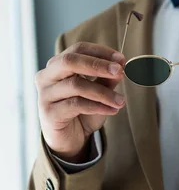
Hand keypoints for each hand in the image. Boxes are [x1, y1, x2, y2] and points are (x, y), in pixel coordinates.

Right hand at [35, 42, 125, 161]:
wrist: (70, 139)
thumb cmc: (82, 112)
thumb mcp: (99, 92)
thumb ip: (107, 78)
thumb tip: (121, 65)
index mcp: (58, 65)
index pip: (78, 49)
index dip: (100, 52)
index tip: (121, 59)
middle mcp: (47, 76)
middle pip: (70, 61)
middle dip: (98, 65)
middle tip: (120, 72)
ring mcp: (45, 94)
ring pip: (76, 85)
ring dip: (103, 92)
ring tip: (121, 101)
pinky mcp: (49, 113)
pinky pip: (76, 105)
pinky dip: (98, 106)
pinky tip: (112, 110)